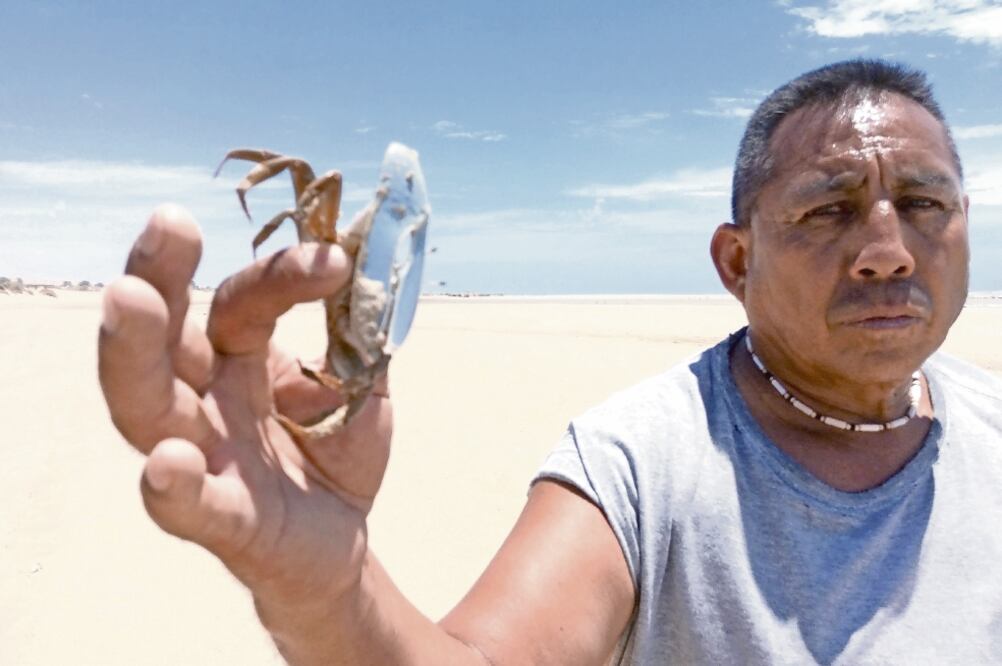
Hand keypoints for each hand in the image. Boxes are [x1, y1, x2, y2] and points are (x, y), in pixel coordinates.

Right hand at [98, 204, 391, 607]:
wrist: (340, 538)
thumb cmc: (334, 452)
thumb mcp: (363, 385)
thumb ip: (364, 333)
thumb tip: (375, 259)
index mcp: (238, 357)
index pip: (244, 301)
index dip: (282, 274)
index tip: (339, 259)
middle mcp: (205, 398)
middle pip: (165, 337)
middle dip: (158, 277)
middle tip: (168, 222)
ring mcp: (205, 457)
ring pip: (146, 406)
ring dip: (133, 354)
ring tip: (129, 298)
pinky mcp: (223, 518)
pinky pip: (187, 504)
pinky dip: (173, 486)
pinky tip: (167, 462)